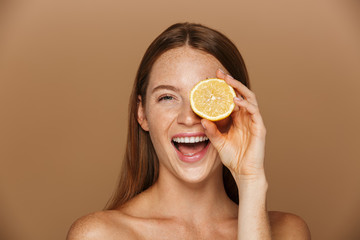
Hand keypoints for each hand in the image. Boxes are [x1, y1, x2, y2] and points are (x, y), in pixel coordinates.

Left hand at [201, 69, 266, 183]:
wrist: (244, 173)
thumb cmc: (233, 158)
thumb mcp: (218, 142)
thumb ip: (211, 132)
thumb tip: (202, 120)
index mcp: (237, 119)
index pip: (231, 98)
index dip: (224, 88)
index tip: (212, 79)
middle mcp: (246, 117)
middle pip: (240, 94)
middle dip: (230, 82)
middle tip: (219, 73)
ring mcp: (253, 121)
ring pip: (249, 98)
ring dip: (239, 88)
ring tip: (227, 81)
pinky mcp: (259, 128)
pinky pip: (254, 112)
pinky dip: (246, 104)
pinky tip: (236, 100)